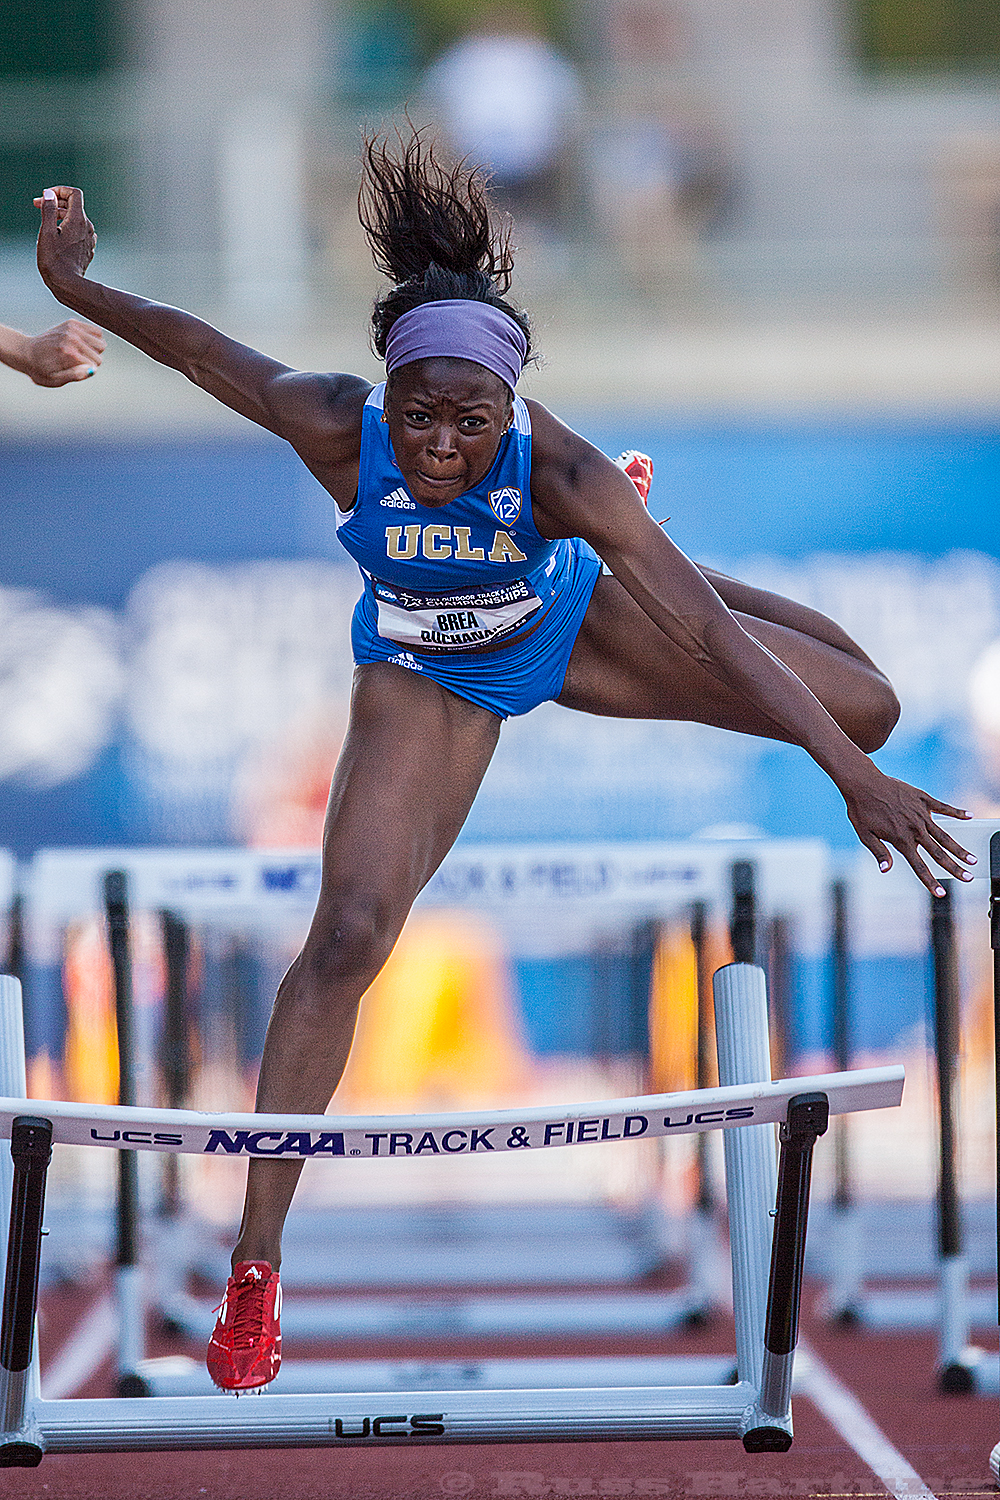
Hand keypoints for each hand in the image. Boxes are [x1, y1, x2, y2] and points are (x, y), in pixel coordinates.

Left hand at [22, 319, 104, 386]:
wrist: (26, 353)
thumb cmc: (41, 370)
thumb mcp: (55, 380)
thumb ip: (75, 376)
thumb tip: (92, 370)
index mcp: (70, 353)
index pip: (97, 362)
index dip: (89, 369)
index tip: (76, 369)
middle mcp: (72, 338)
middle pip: (101, 349)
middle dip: (93, 357)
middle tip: (77, 360)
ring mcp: (72, 329)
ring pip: (100, 339)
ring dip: (93, 347)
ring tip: (80, 351)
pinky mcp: (71, 323)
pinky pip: (95, 330)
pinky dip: (93, 337)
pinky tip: (83, 343)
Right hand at [35, 186, 96, 290]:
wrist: (67, 284)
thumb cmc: (54, 259)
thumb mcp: (46, 231)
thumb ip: (48, 209)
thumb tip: (49, 193)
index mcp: (78, 220)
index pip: (74, 194)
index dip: (59, 190)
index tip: (46, 196)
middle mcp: (88, 227)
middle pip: (73, 206)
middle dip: (55, 203)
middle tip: (37, 206)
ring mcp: (89, 239)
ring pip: (76, 219)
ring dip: (60, 216)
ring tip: (45, 222)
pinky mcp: (88, 249)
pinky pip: (78, 232)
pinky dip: (67, 228)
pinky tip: (56, 237)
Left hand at [841, 764, 974, 895]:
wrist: (863, 783)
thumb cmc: (862, 809)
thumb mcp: (865, 834)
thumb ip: (879, 852)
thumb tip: (886, 870)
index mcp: (900, 839)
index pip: (919, 865)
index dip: (930, 881)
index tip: (940, 893)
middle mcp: (914, 828)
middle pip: (938, 853)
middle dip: (954, 868)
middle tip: (968, 878)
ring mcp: (920, 813)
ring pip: (944, 835)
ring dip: (959, 848)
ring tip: (972, 859)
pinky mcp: (922, 799)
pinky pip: (943, 807)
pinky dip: (957, 812)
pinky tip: (969, 817)